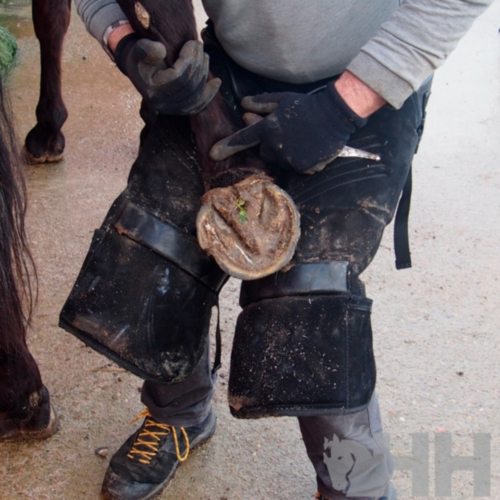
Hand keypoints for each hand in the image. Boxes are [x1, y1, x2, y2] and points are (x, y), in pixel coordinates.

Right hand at [114, 34, 219, 114]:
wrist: (139, 71)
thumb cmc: (140, 58)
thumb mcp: (139, 50)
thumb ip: (147, 49)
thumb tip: (161, 50)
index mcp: (153, 91)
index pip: (179, 77)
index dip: (189, 59)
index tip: (193, 42)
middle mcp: (163, 105)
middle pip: (189, 86)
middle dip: (198, 64)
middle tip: (200, 46)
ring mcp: (172, 110)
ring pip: (196, 95)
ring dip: (204, 74)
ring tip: (205, 56)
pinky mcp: (179, 111)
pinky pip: (197, 106)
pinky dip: (209, 94)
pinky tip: (217, 82)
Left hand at [210, 82, 366, 173]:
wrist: (335, 114)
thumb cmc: (307, 105)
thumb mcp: (282, 99)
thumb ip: (261, 103)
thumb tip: (243, 105)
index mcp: (268, 128)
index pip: (243, 138)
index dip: (227, 146)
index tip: (213, 154)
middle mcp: (276, 146)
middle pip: (265, 153)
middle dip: (271, 145)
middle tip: (288, 134)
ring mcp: (289, 158)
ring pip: (280, 161)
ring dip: (286, 153)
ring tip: (301, 139)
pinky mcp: (303, 167)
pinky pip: (296, 167)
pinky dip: (301, 160)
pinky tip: (310, 148)